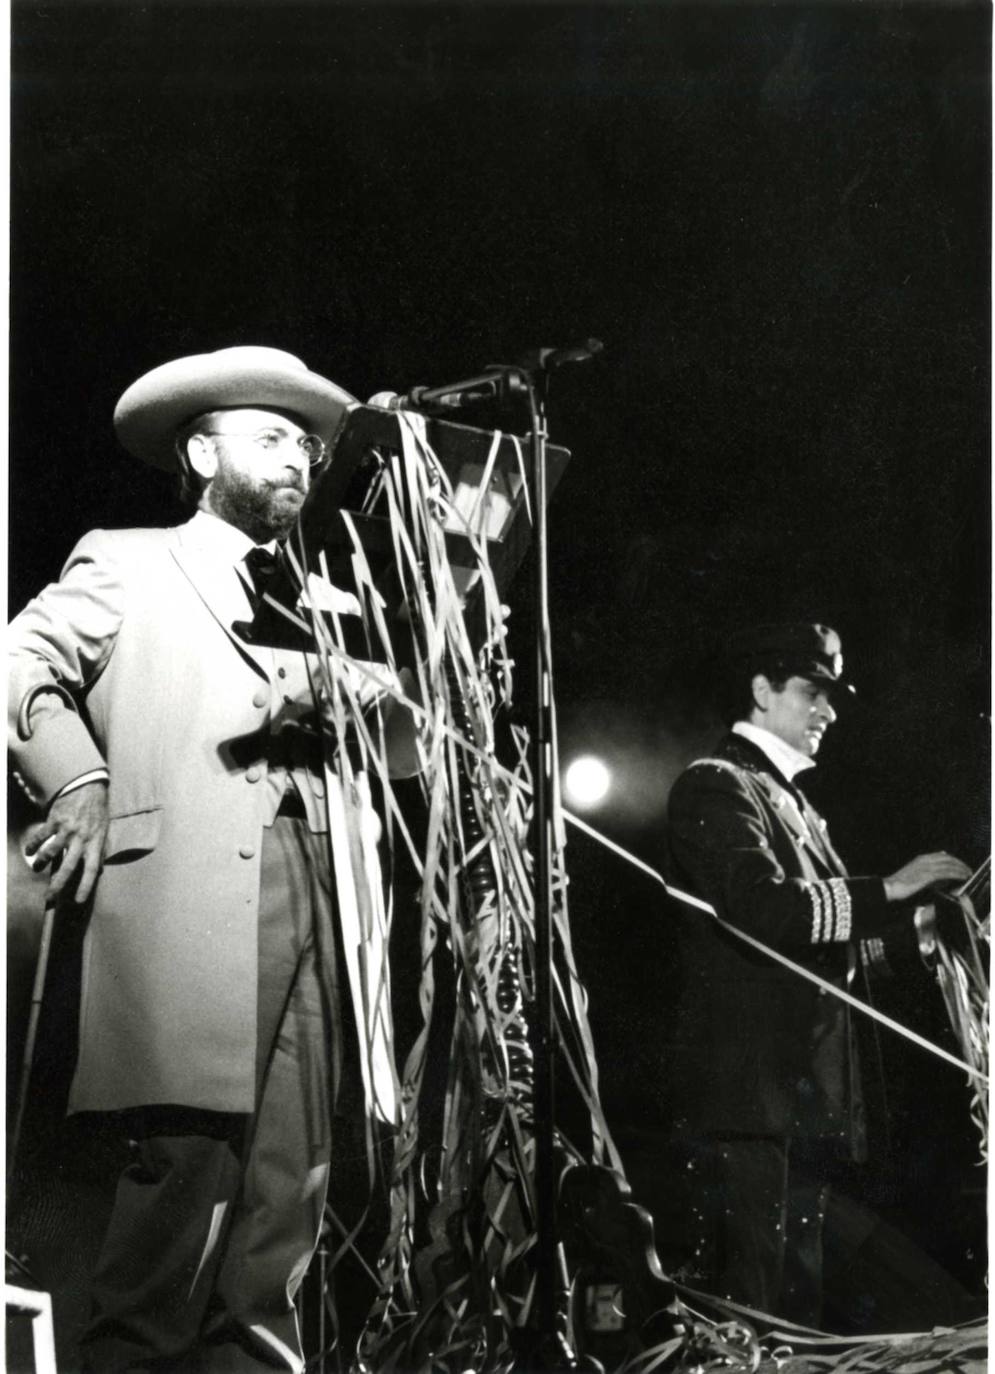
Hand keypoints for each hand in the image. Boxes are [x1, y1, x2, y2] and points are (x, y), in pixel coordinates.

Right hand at [23, 781, 108, 905]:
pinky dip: (32, 845)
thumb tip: (99, 869)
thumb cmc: (96, 810)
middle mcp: (81, 838)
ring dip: (41, 863)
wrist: (87, 785)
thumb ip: (100, 850)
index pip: (92, 869)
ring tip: (36, 868)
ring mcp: (67, 830)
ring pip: (50, 852)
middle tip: (49, 897)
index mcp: (95, 842)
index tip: (78, 901)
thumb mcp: (104, 830)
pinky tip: (28, 851)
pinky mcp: (54, 820)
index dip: (85, 886)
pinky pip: (40, 836)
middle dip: (58, 884)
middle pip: (68, 866)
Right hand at [884, 851, 971, 903]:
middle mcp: (925, 860)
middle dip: (960, 864)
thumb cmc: (900, 884)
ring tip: (968, 874)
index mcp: (921, 859)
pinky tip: (961, 877)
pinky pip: (946, 873)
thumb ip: (928, 875)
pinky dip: (956, 874)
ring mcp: (926, 867)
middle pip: (948, 858)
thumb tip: (942, 879)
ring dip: (960, 869)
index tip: (961, 865)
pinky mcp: (928, 875)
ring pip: (949, 865)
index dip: (954, 860)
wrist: (890, 887)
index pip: (942, 855)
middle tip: (968, 870)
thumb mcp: (916, 876)